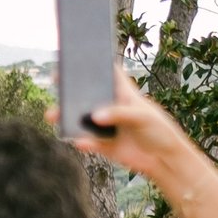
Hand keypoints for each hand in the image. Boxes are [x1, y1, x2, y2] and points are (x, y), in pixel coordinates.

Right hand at [69, 66, 202, 184]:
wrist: (164, 160)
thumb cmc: (160, 131)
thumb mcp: (143, 116)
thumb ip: (119, 114)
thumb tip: (95, 116)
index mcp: (124, 94)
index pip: (109, 74)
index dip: (96, 65)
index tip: (77, 57)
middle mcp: (112, 108)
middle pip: (88, 96)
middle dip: (71, 92)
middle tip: (56, 84)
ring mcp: (106, 126)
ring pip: (81, 119)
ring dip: (66, 118)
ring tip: (53, 116)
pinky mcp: (103, 145)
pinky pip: (86, 142)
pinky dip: (81, 142)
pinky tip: (79, 142)